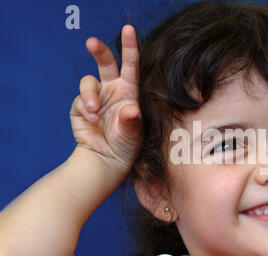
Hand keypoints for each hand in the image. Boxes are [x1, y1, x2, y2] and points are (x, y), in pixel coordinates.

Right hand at [70, 25, 141, 172]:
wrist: (106, 160)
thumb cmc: (126, 145)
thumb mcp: (132, 133)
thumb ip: (130, 121)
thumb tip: (131, 110)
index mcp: (129, 91)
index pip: (131, 65)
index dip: (130, 46)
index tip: (128, 29)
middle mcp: (112, 90)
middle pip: (105, 63)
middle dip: (98, 50)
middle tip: (91, 42)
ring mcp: (96, 98)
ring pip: (88, 82)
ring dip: (89, 95)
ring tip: (93, 112)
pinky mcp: (81, 107)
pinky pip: (80, 100)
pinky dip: (84, 109)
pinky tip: (91, 121)